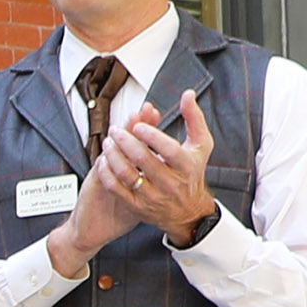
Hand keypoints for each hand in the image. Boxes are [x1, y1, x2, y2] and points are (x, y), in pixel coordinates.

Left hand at [103, 92, 216, 240]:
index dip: (151, 136)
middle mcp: (170, 183)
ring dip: (113, 155)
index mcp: (186, 165)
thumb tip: (188, 94)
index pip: (168, 150)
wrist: (189, 211)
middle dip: (125, 141)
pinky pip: (117, 190)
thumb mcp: (201, 145)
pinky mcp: (138, 206)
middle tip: (115, 130)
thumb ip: (194, 118)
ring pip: (126, 174)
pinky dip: (107, 174)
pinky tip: (104, 161)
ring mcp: (153, 196)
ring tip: (108, 142)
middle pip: (143, 160)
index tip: (138, 125)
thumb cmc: (192, 173)